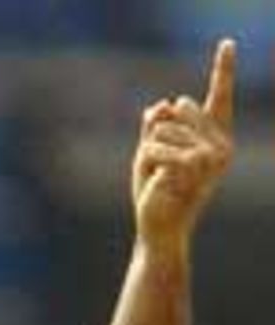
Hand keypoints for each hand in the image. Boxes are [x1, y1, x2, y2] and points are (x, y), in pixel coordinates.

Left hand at [132, 37, 234, 249]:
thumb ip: (155, 128)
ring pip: (164, 129)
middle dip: (157, 134)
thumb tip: (159, 105)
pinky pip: (157, 146)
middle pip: (179, 109)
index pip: (221, 97)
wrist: (159, 231)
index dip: (224, 69)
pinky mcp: (193, 166)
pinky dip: (147, 161)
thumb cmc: (156, 195)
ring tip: (157, 178)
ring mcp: (210, 156)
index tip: (228, 43)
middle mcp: (220, 145)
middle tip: (161, 168)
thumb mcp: (151, 154)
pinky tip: (155, 180)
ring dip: (150, 151)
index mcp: (215, 138)